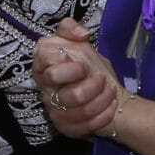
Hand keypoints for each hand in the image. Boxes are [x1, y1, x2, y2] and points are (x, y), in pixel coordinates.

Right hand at [30, 17, 124, 138]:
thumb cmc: (86, 64)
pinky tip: (111, 106)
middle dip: (91, 86)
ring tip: (111, 90)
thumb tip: (82, 34)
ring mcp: (53, 110)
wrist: (102, 89)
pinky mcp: (64, 126)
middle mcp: (44, 89)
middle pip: (67, 94)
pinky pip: (84, 126)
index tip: (84, 65)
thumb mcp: (78, 42)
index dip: (69, 67)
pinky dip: (103, 116)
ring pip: (79, 111)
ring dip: (102, 100)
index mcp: (43, 66)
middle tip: (102, 78)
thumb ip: (70, 28)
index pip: (46, 65)